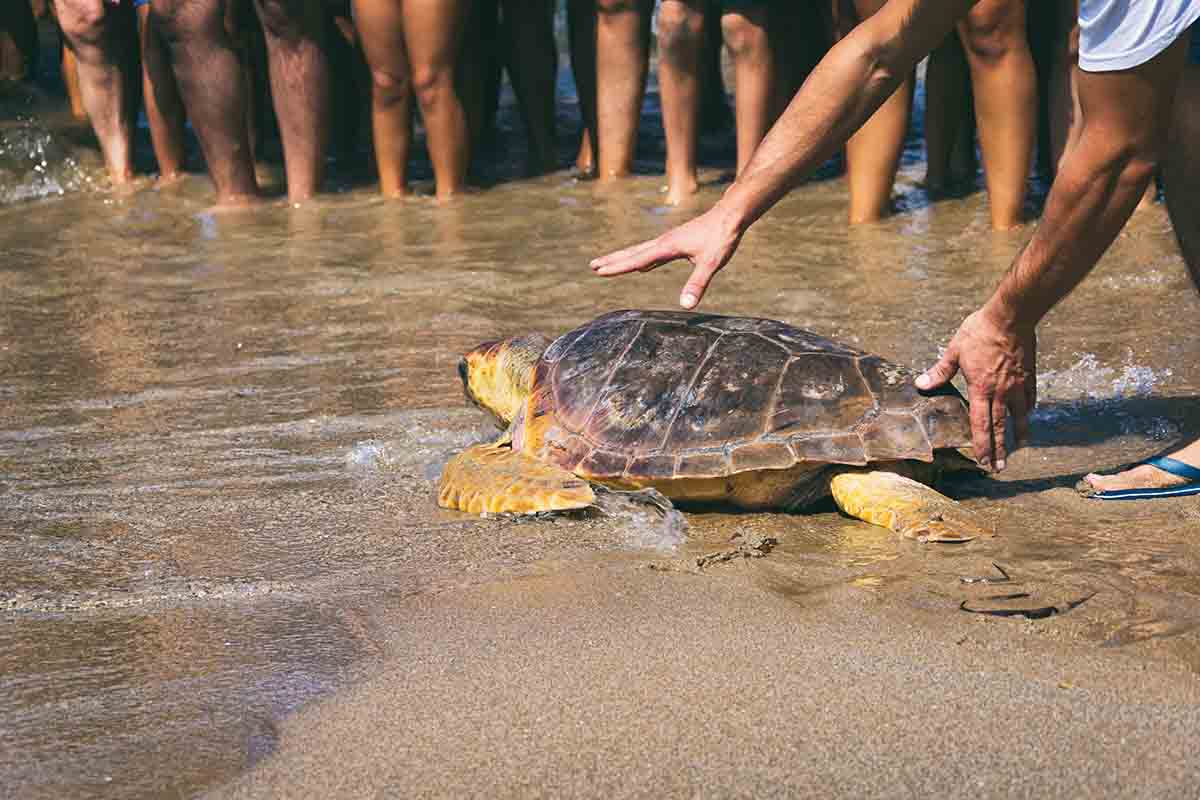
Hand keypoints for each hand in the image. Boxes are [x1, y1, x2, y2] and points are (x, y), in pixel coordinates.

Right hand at [589, 204, 743, 308]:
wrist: (731, 215)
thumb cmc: (722, 237)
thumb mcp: (711, 263)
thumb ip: (698, 284)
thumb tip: (686, 305)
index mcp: (667, 246)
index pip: (637, 260)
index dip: (617, 267)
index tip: (599, 271)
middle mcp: (664, 242)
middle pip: (632, 253)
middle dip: (612, 260)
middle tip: (592, 266)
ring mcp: (669, 241)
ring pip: (640, 252)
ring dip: (623, 258)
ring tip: (608, 264)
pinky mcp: (677, 243)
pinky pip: (653, 253)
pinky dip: (641, 259)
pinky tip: (642, 265)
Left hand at [915, 307, 1036, 471]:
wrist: (1011, 316)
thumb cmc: (980, 331)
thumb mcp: (954, 350)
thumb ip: (939, 371)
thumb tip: (920, 384)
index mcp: (980, 389)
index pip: (980, 424)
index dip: (981, 446)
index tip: (982, 461)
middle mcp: (1001, 392)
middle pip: (1000, 427)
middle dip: (999, 450)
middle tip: (1000, 468)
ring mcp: (1017, 385)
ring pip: (1018, 416)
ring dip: (1018, 434)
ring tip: (1019, 448)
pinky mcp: (1028, 376)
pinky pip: (1029, 399)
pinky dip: (1027, 411)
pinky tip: (1027, 416)